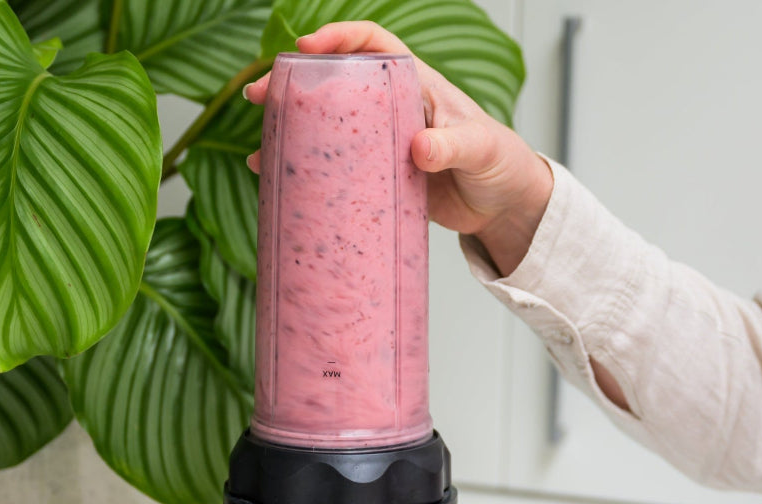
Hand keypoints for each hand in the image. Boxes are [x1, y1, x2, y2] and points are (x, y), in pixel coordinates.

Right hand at [243, 21, 552, 273]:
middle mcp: (393, 110)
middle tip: (260, 95)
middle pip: (336, 85)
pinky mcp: (379, 179)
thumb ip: (452, 145)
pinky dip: (311, 174)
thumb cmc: (500, 163)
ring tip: (260, 151)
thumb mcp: (481, 149)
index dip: (339, 38)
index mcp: (416, 86)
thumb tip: (419, 148)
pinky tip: (287, 184)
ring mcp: (383, 145)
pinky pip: (339, 170)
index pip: (374, 45)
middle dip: (295, 85)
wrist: (502, 206)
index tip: (306, 48)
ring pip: (330, 129)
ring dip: (293, 135)